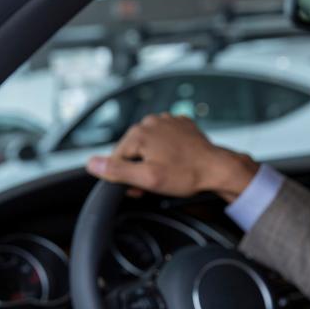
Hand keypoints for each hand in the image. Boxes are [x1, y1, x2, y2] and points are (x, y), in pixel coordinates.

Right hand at [85, 114, 258, 201]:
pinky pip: (164, 138)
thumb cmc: (185, 175)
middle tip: (154, 182)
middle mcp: (151, 121)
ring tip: (168, 172)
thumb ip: (117, 170)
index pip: (117, 157)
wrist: (217, 168)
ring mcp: (167, 120)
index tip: (138, 187)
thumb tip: (92, 163)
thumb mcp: (147, 179)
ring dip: (152, 158)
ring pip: (148, 143)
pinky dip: (166, 150)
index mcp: (139, 133)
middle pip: (132, 149)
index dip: (125, 176)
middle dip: (139, 167)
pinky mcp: (180, 124)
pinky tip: (176, 161)